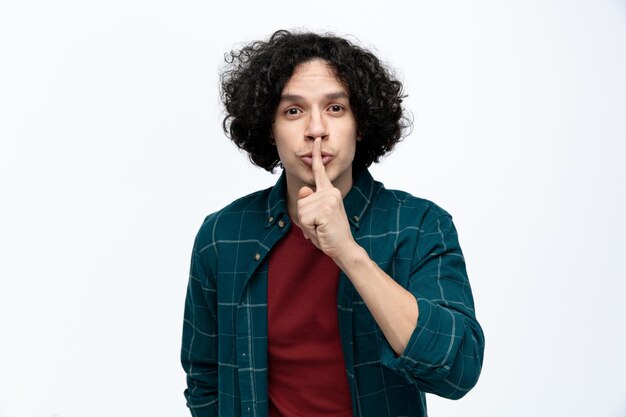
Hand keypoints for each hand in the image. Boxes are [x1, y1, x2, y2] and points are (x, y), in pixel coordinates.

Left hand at [297, 138, 356, 259]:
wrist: (344, 248)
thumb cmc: (330, 233)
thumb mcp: (316, 215)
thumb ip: (309, 202)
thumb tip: (305, 190)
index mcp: (330, 192)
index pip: (320, 172)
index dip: (317, 155)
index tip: (316, 140)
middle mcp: (330, 192)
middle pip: (301, 200)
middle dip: (306, 217)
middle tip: (321, 225)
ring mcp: (328, 200)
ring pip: (301, 210)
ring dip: (308, 224)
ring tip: (322, 228)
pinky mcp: (324, 209)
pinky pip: (304, 219)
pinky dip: (310, 229)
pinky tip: (322, 230)